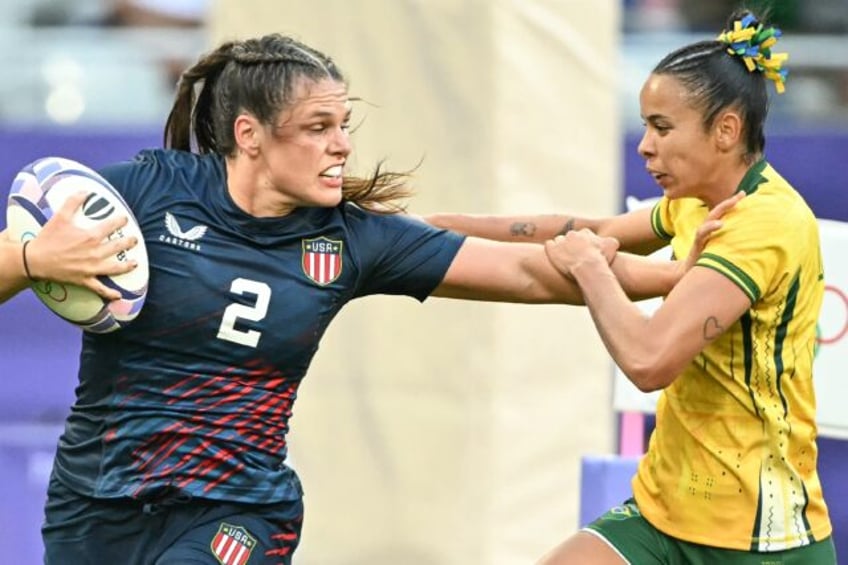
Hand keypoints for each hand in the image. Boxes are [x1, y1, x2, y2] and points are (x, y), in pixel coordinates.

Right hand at [24, 191, 138, 299]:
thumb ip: (73, 202)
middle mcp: (94, 252)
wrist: (35, 260)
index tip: (125, 219)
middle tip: (135, 240)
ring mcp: (91, 268)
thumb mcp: (60, 217)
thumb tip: (85, 190)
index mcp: (90, 236)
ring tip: (135, 263)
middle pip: (118, 246)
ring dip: (126, 266)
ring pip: (115, 267)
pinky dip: (110, 293)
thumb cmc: (48, 238)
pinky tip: (119, 295)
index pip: (111, 226)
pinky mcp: (85, 280)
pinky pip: (100, 288)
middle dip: (129, 242)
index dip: (120, 221)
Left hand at [544, 229, 618, 277]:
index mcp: (585, 232)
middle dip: (571, 246)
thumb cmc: (601, 258)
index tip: (584, 252)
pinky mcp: (550, 248)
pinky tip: (556, 260)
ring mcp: (560, 241)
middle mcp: (572, 234)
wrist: (588, 268)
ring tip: (564, 260)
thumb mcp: (612, 245)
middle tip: (574, 258)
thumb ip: (610, 241)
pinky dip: (551, 252)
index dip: (583, 244)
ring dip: (561, 249)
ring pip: (559, 242)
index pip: (583, 235)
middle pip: (570, 238)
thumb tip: (610, 241)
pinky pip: (549, 246)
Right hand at [677, 190, 744, 280]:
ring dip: (722, 210)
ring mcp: (701, 237)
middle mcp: (706, 231)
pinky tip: (720, 224)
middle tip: (741, 194)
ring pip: (710, 219)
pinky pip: (702, 233)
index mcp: (712, 230)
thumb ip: (727, 240)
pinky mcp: (697, 245)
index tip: (744, 193)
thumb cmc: (706, 261)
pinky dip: (711, 227)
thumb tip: (748, 236)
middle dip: (729, 202)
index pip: (722, 213)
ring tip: (733, 202)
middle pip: (717, 212)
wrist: (688, 273)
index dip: (732, 203)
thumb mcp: (718, 248)